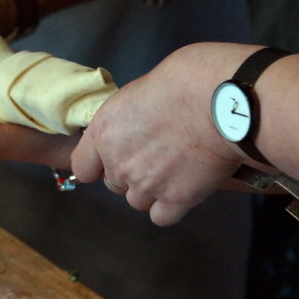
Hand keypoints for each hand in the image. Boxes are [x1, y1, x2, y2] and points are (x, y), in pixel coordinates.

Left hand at [70, 44, 244, 226]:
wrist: (216, 99)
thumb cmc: (181, 82)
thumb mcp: (135, 93)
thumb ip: (124, 121)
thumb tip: (131, 128)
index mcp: (103, 133)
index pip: (82, 167)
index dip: (97, 164)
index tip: (110, 158)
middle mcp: (118, 163)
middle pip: (114, 183)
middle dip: (129, 172)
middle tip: (154, 154)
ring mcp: (146, 184)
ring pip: (137, 201)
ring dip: (150, 189)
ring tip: (173, 168)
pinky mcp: (177, 198)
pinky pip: (161, 216)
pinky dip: (169, 206)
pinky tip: (182, 188)